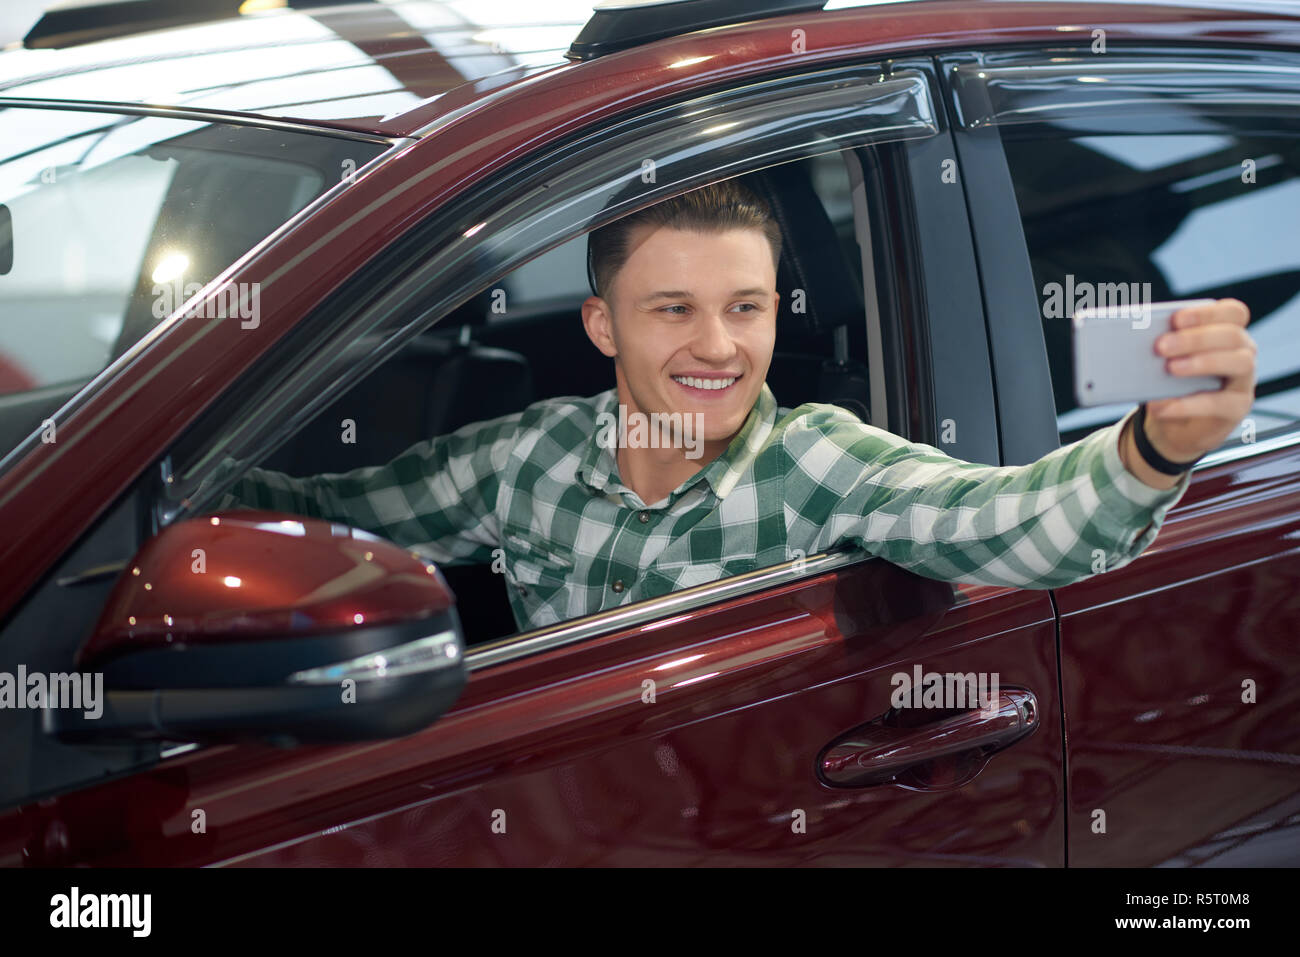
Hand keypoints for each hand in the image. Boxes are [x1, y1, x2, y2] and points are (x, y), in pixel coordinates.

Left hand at [1145, 298, 1255, 461]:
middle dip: (1196, 338)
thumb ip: (1161, 348)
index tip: (1175, 319)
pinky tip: (1162, 406)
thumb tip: (1136, 340)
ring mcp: (1244, 380)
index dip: (1206, 314)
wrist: (1175, 422)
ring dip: (1203, 363)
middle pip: (1233, 336)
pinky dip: (1187, 405)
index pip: (1232, 312)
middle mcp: (1243, 351)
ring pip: (1240, 363)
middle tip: (1161, 346)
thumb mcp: (1165, 361)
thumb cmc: (1171, 381)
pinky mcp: (1238, 407)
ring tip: (1170, 369)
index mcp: (1227, 331)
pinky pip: (1219, 403)